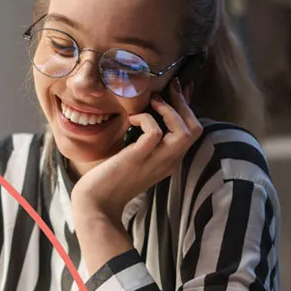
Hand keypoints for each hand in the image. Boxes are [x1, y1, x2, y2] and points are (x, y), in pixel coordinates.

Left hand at [71, 79, 202, 223]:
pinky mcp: (138, 158)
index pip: (192, 133)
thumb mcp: (135, 157)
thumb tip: (147, 114)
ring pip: (185, 132)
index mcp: (169, 161)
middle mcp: (168, 162)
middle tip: (170, 87)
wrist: (95, 204)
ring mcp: (155, 161)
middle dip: (185, 104)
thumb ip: (144, 142)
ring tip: (154, 102)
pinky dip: (146, 119)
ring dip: (171, 110)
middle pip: (195, 130)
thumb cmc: (109, 179)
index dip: (188, 108)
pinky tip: (133, 119)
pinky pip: (155, 132)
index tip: (178, 89)